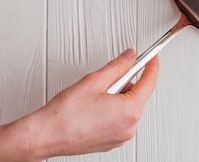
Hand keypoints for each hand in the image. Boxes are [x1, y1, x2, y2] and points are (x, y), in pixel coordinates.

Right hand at [21, 49, 158, 158]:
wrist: (46, 136)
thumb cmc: (66, 114)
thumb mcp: (95, 80)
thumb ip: (118, 66)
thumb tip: (130, 57)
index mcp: (129, 110)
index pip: (149, 82)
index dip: (151, 65)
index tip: (152, 57)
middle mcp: (130, 127)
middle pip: (137, 94)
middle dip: (123, 83)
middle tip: (103, 81)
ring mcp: (121, 136)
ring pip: (127, 107)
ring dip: (115, 97)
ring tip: (92, 99)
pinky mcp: (112, 142)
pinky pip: (119, 119)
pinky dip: (110, 110)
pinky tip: (92, 109)